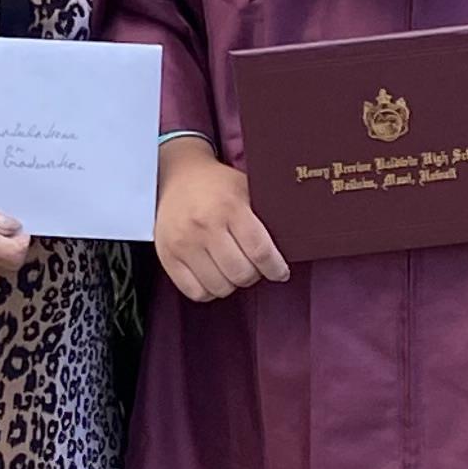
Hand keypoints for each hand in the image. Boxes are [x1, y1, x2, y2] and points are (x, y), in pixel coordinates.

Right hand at [156, 137, 290, 301]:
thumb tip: (300, 239)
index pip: (260, 251)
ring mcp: (184, 243)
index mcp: (230, 207)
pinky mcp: (167, 256)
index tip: (280, 272)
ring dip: (232, 284)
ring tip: (233, 269)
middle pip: (241, 273)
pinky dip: (209, 291)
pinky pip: (195, 292)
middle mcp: (205, 225)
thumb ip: (267, 214)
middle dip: (254, 275)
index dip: (276, 269)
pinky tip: (214, 276)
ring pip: (219, 287)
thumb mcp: (247, 189)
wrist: (178, 176)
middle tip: (254, 267)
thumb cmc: (219, 186)